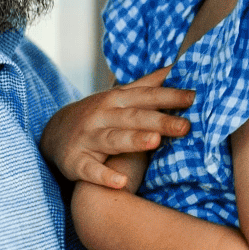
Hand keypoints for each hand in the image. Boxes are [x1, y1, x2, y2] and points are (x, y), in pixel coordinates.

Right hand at [40, 69, 193, 188]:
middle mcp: (102, 116)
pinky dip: (103, 176)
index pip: (146, 96)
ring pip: (113, 139)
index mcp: (117, 101)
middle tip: (185, 127)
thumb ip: (148, 85)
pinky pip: (90, 170)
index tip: (195, 98)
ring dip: (133, 141)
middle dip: (159, 121)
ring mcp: (88, 138)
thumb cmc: (100, 116)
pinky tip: (120, 183)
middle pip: (134, 118)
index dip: (170, 96)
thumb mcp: (120, 97)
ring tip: (154, 142)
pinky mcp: (76, 161)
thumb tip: (179, 66)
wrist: (53, 133)